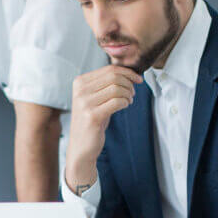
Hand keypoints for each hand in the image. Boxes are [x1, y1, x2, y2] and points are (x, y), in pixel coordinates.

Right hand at [65, 66, 142, 191]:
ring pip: (117, 89)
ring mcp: (85, 103)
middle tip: (133, 93)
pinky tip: (125, 106)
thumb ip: (106, 84)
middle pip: (114, 77)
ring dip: (128, 94)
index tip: (138, 80)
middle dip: (129, 83)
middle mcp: (80, 91)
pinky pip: (117, 102)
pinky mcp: (93, 116)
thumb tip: (129, 73)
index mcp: (80, 82)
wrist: (81, 147)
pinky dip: (125, 103)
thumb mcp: (95, 99)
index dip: (128, 72)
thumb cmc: (92, 121)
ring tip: (129, 101)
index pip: (109, 69)